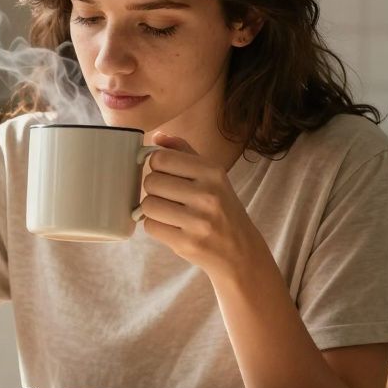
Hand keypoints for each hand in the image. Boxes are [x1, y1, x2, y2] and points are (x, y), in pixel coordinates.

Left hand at [137, 132, 263, 276]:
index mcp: (213, 172)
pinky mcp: (187, 243)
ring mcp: (198, 221)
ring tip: (171, 213)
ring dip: (153, 209)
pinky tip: (173, 227)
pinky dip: (156, 226)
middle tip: (170, 197)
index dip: (157, 166)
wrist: (240, 251)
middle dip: (155, 190)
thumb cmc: (221, 209)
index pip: (161, 158)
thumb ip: (184, 152)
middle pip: (151, 182)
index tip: (167, 175)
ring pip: (147, 205)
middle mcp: (208, 195)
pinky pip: (150, 226)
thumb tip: (157, 137)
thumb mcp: (212, 176)